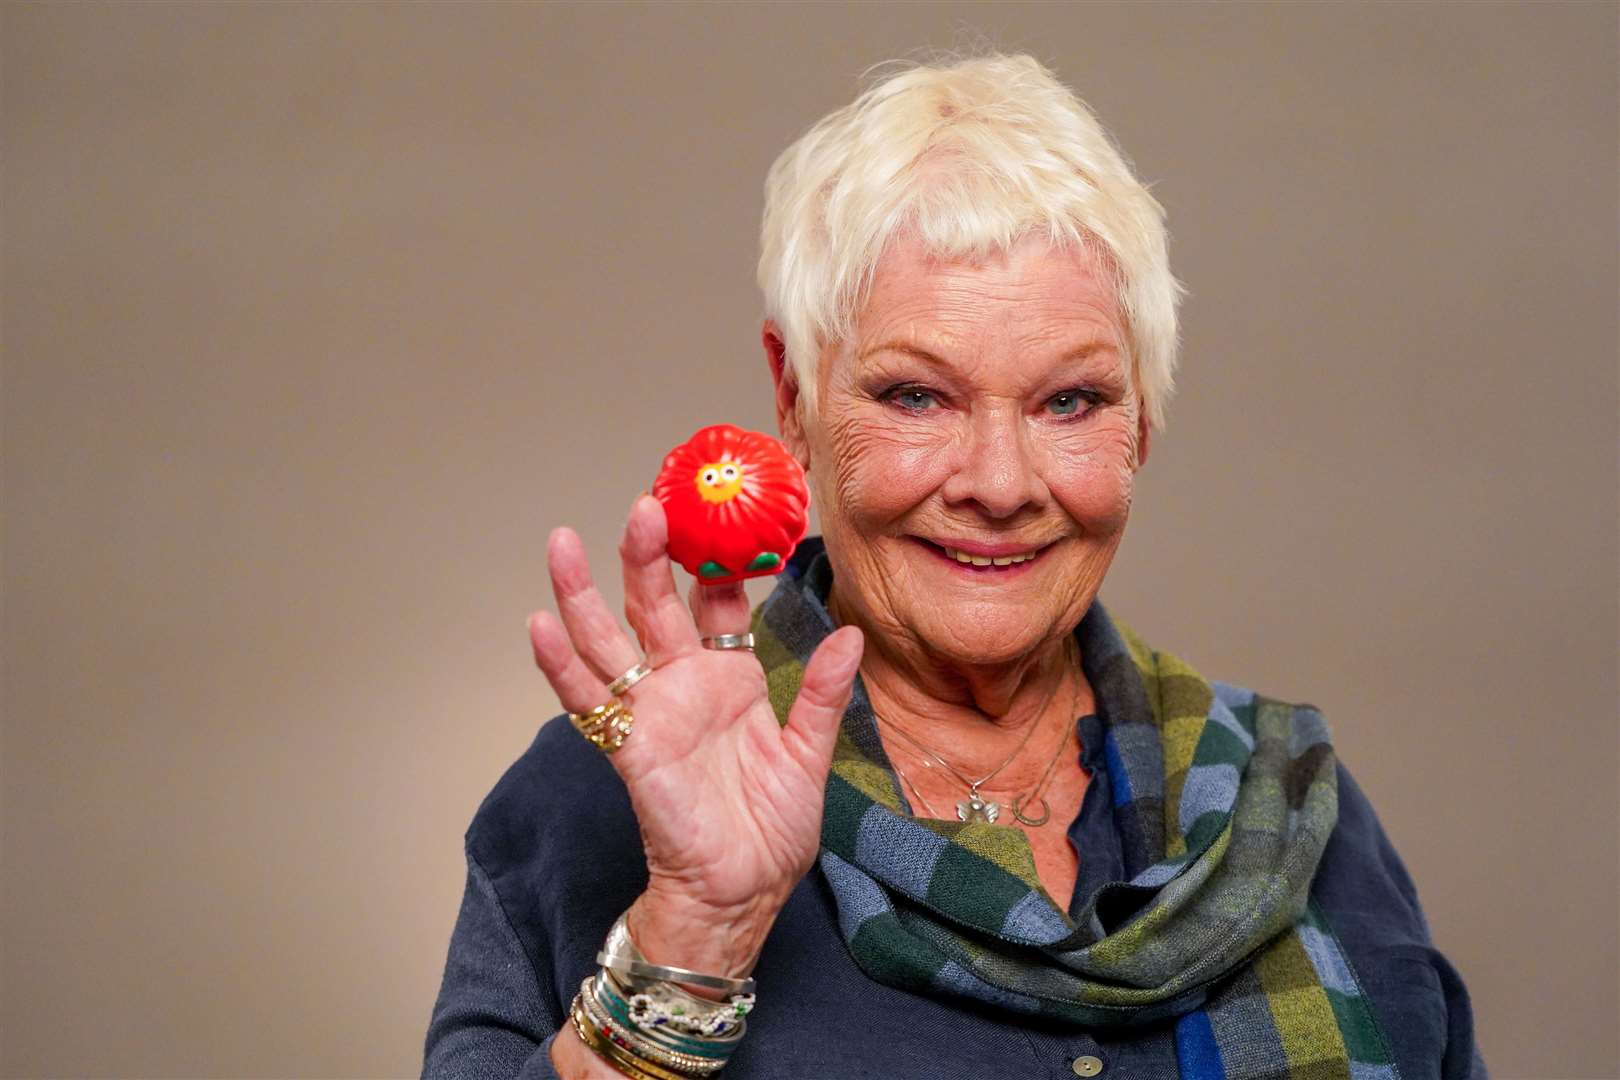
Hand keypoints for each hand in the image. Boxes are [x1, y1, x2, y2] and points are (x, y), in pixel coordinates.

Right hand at [526, 493, 862, 980]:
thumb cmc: (772, 828)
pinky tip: (539, 624)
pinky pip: (586, 699)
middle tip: (648, 504)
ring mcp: (650, 711)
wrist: (743, 891)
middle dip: (648, 555)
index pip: (716, 604)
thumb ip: (823, 692)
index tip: (721, 514)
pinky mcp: (628, 745)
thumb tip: (850, 635)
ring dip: (582, 592)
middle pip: (655, 605)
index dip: (716, 562)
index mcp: (729, 678)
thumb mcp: (809, 752)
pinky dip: (559, 664)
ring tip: (562, 543)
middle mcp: (683, 684)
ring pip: (606, 639)